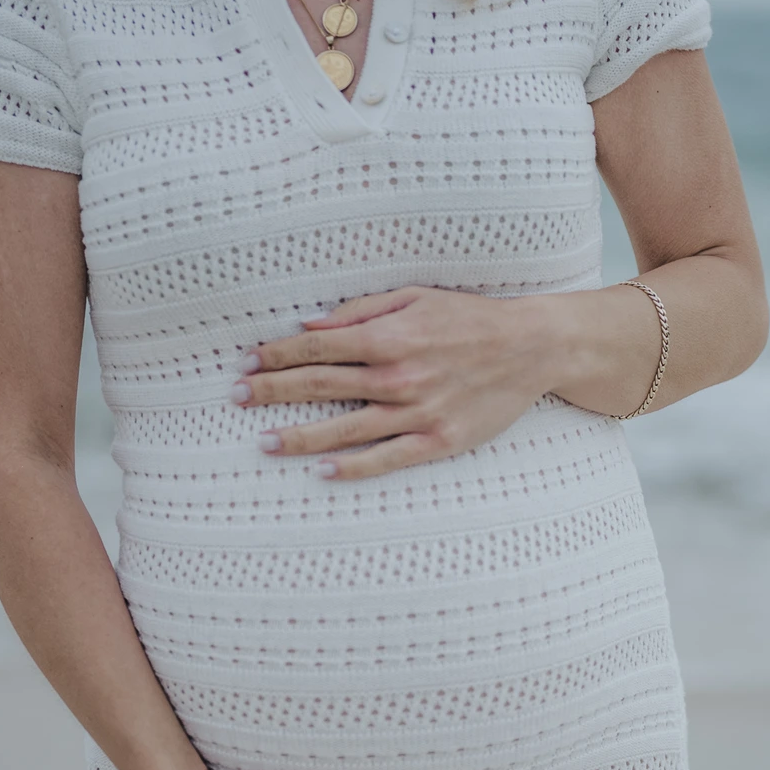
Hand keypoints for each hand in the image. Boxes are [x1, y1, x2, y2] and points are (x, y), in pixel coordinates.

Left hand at [233, 286, 570, 480]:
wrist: (532, 348)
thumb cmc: (471, 317)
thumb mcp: (416, 298)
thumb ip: (363, 311)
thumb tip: (311, 324)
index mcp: (390, 336)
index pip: (318, 346)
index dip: (278, 354)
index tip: (248, 362)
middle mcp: (398, 376)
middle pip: (320, 385)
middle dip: (272, 391)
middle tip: (236, 399)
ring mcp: (418, 412)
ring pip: (345, 428)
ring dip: (299, 436)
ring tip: (264, 443)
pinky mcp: (438, 440)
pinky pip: (387, 458)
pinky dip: (352, 467)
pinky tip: (322, 472)